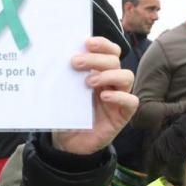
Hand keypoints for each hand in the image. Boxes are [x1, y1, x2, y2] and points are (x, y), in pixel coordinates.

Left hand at [52, 37, 138, 154]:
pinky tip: (104, 96)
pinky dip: (119, 96)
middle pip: (114, 61)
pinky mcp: (122, 115)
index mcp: (98, 72)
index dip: (102, 44)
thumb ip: (66, 76)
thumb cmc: (66, 114)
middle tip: (75, 62)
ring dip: (108, 75)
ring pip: (127, 77)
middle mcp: (111, 83)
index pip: (109, 52)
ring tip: (89, 82)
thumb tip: (54, 57)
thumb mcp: (64, 92)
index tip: (87, 42)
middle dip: (96, 59)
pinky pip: (131, 101)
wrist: (67, 143)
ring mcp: (118, 98)